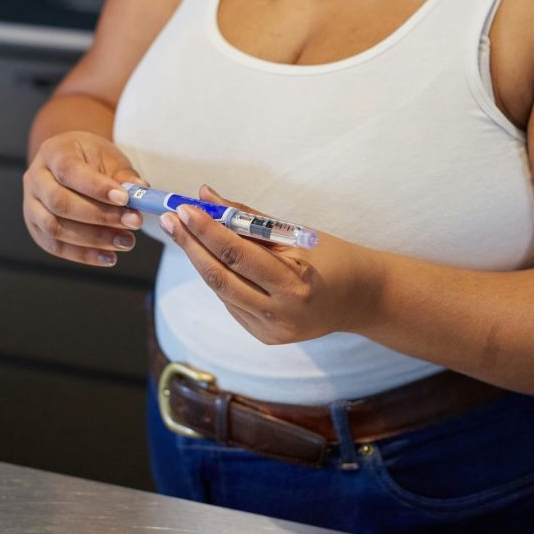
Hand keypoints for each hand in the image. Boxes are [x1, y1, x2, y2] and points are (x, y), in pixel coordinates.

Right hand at [23, 131, 146, 266]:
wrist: (71, 163)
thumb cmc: (91, 159)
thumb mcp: (109, 157)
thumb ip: (124, 175)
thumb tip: (141, 191)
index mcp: (53, 152)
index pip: (69, 171)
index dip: (96, 188)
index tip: (125, 199)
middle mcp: (35, 179)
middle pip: (60, 203)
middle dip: (99, 216)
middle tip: (133, 222)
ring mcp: (30, 205)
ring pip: (54, 228)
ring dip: (93, 239)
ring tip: (126, 241)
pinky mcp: (36, 228)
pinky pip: (56, 247)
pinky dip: (83, 255)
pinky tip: (109, 257)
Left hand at [159, 186, 381, 343]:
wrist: (362, 299)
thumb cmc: (333, 257)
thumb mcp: (296, 232)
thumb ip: (248, 217)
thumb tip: (205, 196)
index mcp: (294, 286)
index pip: (238, 256)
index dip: (207, 231)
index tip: (185, 208)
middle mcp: (280, 315)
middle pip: (220, 277)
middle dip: (191, 245)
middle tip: (171, 218)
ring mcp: (271, 331)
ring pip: (221, 291)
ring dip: (198, 259)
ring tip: (181, 231)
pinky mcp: (265, 337)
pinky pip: (231, 302)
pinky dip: (218, 276)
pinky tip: (207, 256)